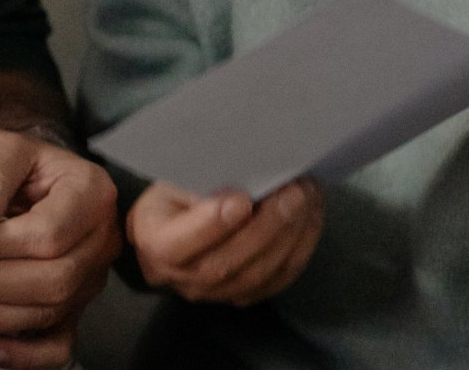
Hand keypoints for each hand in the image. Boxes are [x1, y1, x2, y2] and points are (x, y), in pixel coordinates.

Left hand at [0, 130, 121, 368]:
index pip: (47, 233)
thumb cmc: (11, 166)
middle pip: (52, 279)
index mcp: (90, 190)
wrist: (19, 186)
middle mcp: (101, 239)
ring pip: (50, 312)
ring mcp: (92, 279)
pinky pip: (59, 346)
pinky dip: (23, 355)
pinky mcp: (76, 309)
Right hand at [127, 179, 322, 305]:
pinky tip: (310, 219)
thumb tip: (236, 171)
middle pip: (229, 262)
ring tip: (308, 199)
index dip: (214, 224)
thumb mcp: (165, 184)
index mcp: (158, 247)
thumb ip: (193, 185)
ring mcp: (217, 294)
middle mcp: (186, 279)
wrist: (162, 240)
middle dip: (268, 225)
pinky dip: (300, 248)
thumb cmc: (166, 203)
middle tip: (293, 192)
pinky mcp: (244, 296)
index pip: (182, 243)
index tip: (241, 199)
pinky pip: (278, 279)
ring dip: (291, 235)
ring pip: (259, 274)